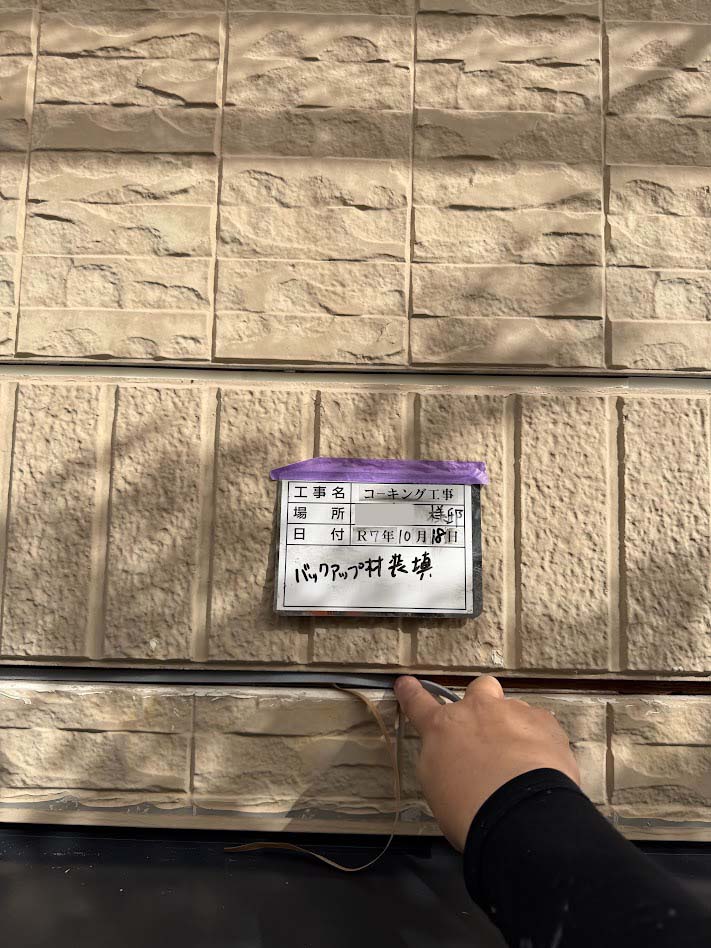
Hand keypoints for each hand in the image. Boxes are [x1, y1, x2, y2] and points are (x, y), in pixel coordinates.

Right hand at [394, 674, 580, 851]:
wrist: (518, 814)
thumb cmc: (470, 809)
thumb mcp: (437, 786)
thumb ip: (443, 759)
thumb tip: (453, 756)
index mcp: (443, 728)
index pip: (419, 704)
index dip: (412, 693)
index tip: (407, 684)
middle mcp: (477, 711)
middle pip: (479, 689)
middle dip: (483, 704)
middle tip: (488, 732)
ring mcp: (512, 712)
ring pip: (514, 710)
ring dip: (514, 730)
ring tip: (522, 765)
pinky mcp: (544, 723)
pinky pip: (541, 726)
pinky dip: (540, 743)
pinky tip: (542, 767)